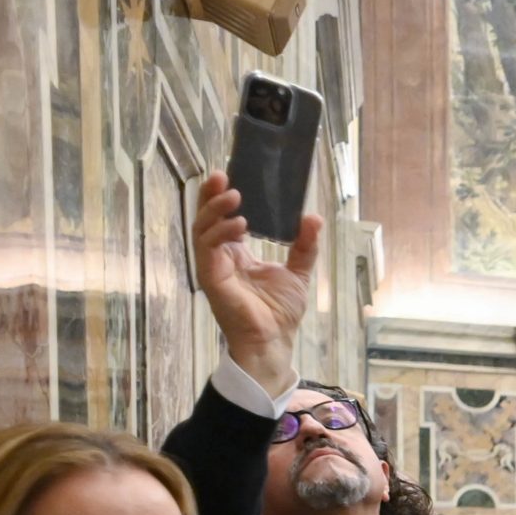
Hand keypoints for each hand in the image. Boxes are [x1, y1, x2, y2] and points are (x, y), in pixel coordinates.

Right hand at [192, 170, 319, 397]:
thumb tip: (313, 217)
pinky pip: (208, 249)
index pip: (223, 217)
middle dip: (210, 195)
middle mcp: (220, 256)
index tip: (229, 175)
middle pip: (206, 218)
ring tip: (234, 196)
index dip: (222, 197)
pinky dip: (221, 233)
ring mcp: (212, 266)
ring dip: (215, 210)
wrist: (274, 339)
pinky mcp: (211, 278)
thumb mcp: (297, 271)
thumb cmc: (279, 311)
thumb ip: (304, 245)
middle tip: (220, 175)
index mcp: (235, 253)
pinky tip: (239, 225)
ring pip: (202, 229)